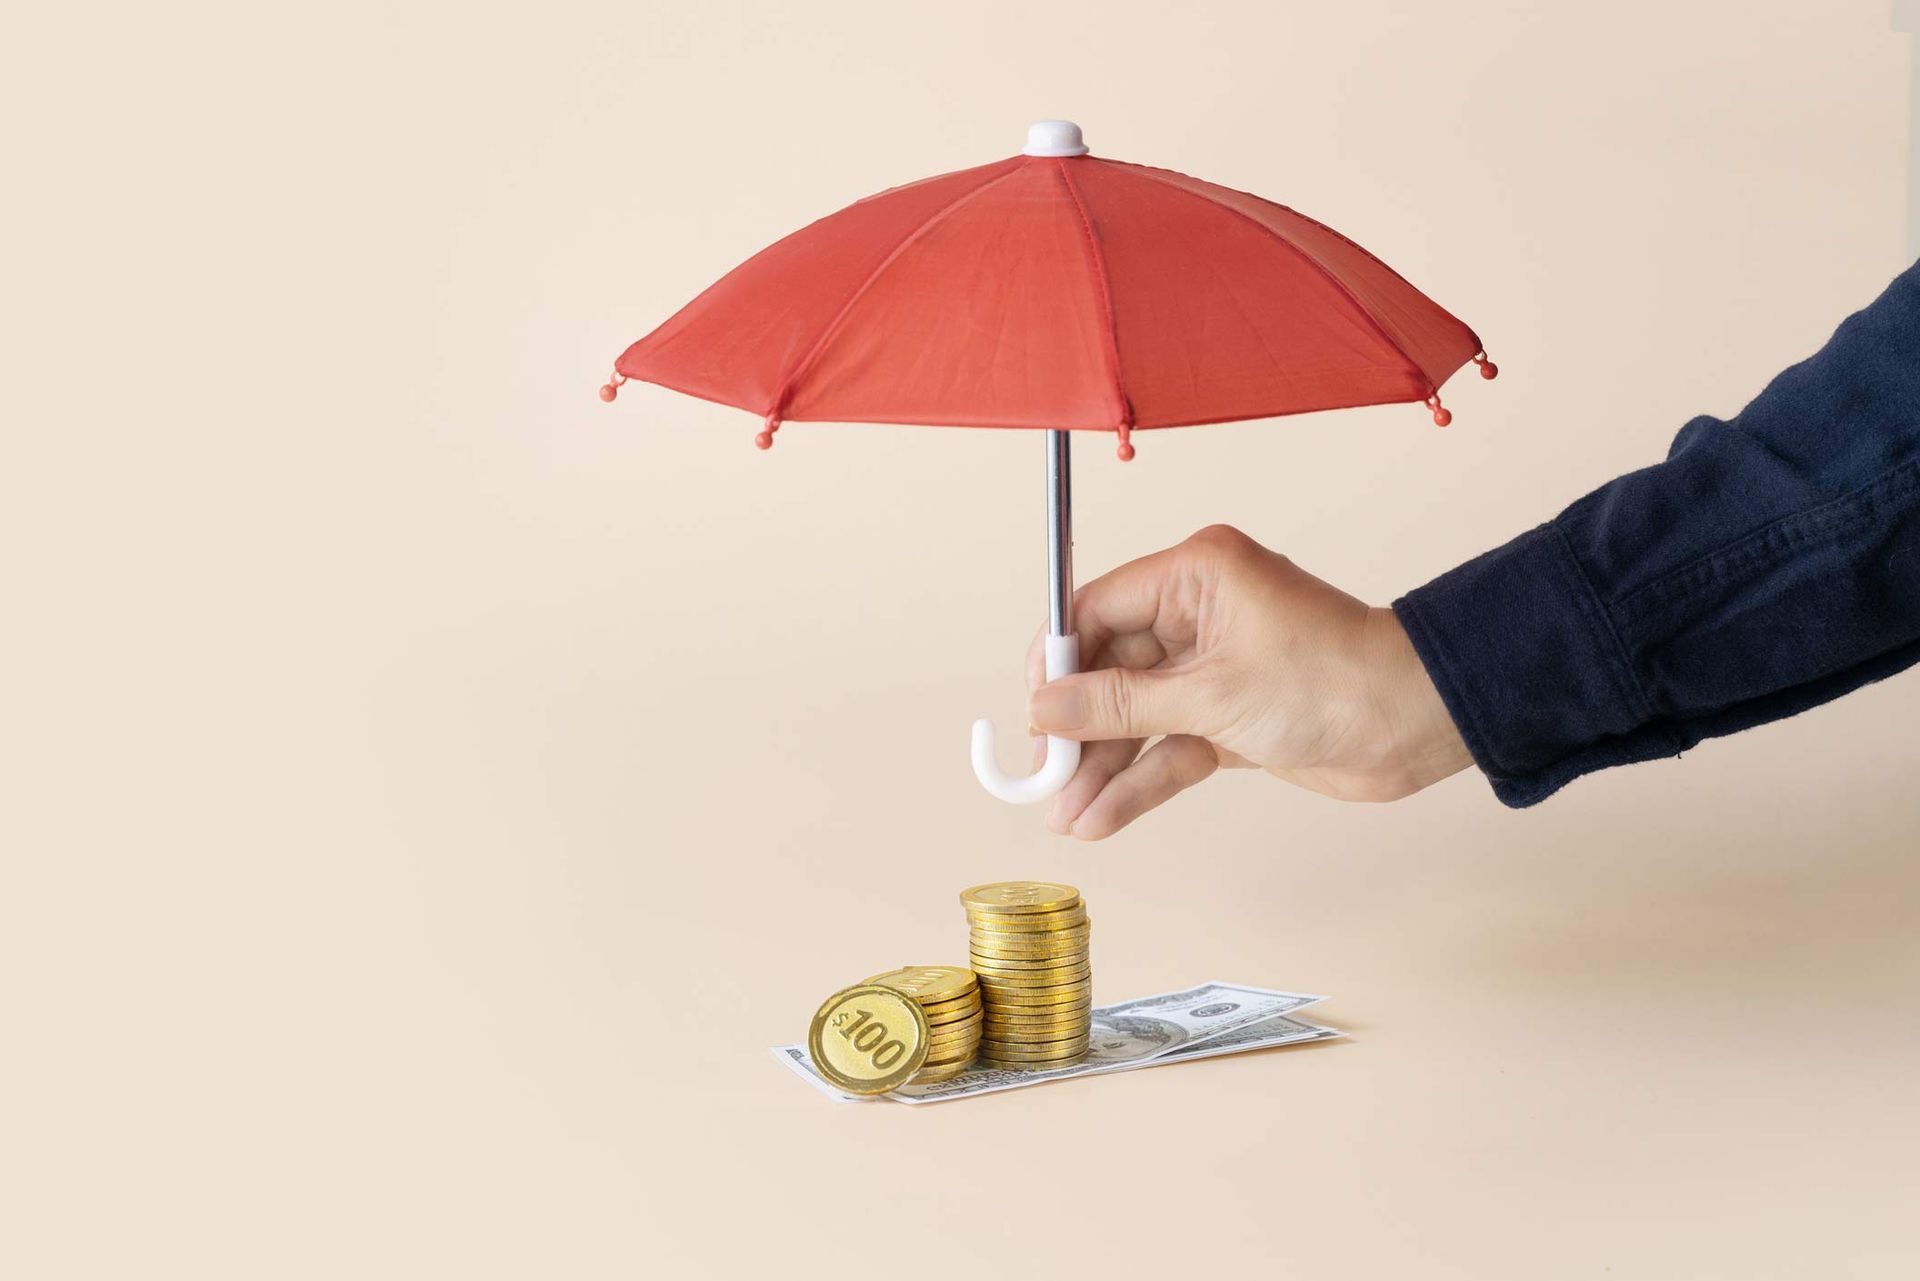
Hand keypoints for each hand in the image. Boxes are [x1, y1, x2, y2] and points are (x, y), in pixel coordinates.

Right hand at [1025, 525, 1470, 837]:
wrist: (1418, 723)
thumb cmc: (1335, 681)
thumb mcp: (1212, 695)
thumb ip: (1120, 705)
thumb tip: (1044, 708)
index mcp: (1196, 575)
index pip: (1097, 608)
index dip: (1057, 661)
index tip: (1029, 711)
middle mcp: (1200, 613)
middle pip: (1111, 668)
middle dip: (1076, 727)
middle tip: (1041, 776)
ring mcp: (1216, 666)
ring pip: (1137, 715)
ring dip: (1102, 765)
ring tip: (1065, 815)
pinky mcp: (1232, 714)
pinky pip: (1169, 745)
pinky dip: (1140, 780)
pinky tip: (1103, 816)